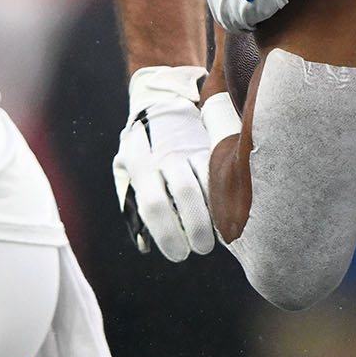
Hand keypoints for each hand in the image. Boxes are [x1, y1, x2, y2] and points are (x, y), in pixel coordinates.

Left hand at [113, 66, 216, 260]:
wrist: (162, 102)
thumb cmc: (141, 148)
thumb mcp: (125, 172)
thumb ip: (133, 205)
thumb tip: (146, 246)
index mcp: (141, 166)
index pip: (155, 207)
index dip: (168, 235)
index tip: (179, 255)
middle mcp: (166, 156)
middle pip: (185, 196)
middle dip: (196, 228)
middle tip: (202, 249)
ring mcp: (192, 147)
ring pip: (208, 183)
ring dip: (215, 214)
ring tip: (220, 236)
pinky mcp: (211, 142)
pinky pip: (222, 170)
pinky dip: (227, 194)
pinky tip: (230, 211)